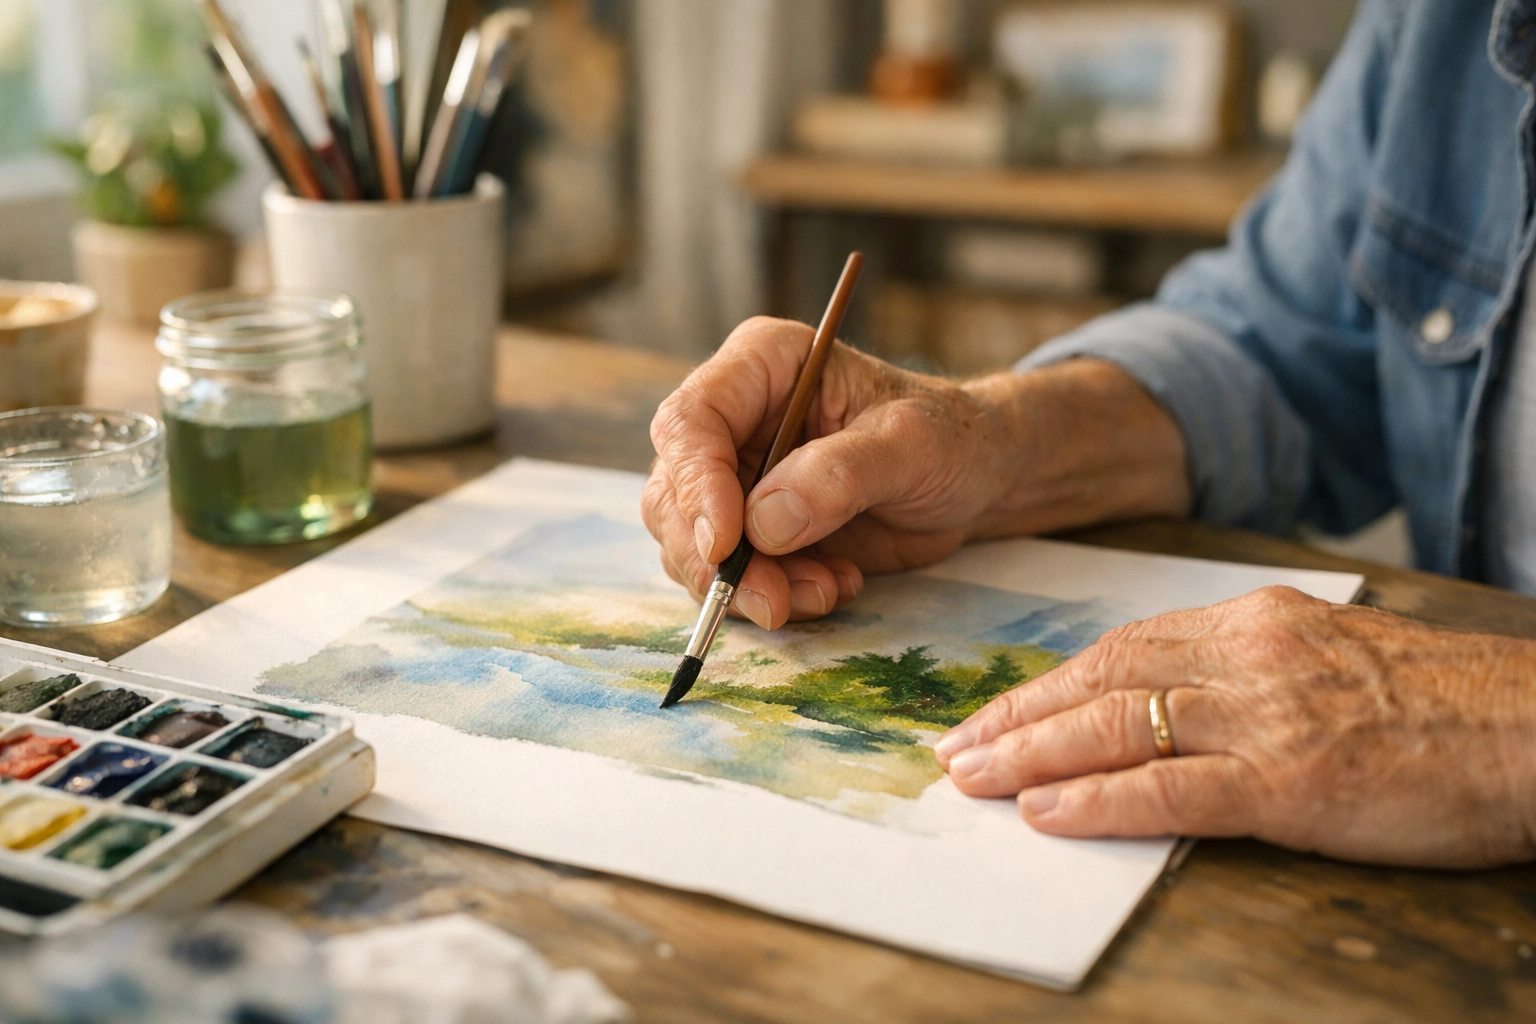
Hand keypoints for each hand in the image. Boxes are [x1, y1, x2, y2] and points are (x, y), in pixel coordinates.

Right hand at [643, 316, 1189, 628]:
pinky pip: (729, 578)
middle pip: (675, 495)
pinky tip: (834, 585)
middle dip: (718, 559)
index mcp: (763, 365)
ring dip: (749, 587)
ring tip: (829, 589)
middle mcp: (734, 419)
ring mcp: (736, 478)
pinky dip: (772, 598)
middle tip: (778, 600)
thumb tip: (764, 523)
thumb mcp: (911, 445)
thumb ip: (840, 475)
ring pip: (693, 546)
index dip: (696, 488)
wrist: (977, 477)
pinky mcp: (751, 530)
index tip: (727, 545)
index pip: (691, 423)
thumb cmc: (951, 437)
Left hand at [934, 586, 1535, 867]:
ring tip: (972, 779)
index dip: (1048, 683)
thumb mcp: (1332, 659)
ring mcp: (1266, 715)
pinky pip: (1169, 787)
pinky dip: (1098, 799)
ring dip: (1032, 754)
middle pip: (1101, 678)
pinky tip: (1046, 812)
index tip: (997, 711)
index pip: (1121, 648)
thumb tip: (1170, 702)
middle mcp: (1248, 655)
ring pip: (1117, 725)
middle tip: (954, 747)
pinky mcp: (1291, 779)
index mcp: (1255, 622)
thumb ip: (1250, 671)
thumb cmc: (1442, 704)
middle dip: (1017, 715)